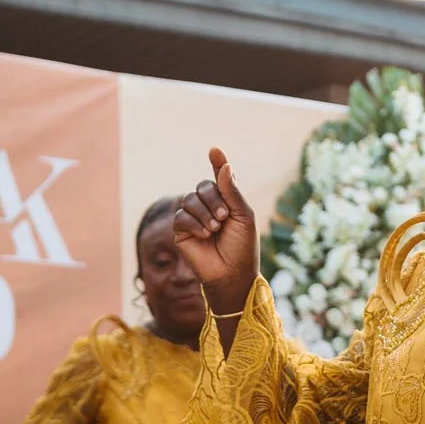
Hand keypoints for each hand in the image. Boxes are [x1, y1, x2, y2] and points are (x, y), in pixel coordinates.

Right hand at [174, 148, 259, 315]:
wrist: (232, 273)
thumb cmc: (243, 246)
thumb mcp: (243, 215)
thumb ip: (232, 191)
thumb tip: (224, 165)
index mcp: (226, 201)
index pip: (219, 178)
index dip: (217, 163)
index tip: (214, 150)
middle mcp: (209, 207)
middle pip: (202, 186)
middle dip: (213, 199)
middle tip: (224, 217)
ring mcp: (194, 218)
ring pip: (189, 199)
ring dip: (204, 212)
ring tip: (215, 228)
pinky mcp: (181, 231)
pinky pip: (181, 215)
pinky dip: (194, 222)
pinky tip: (204, 234)